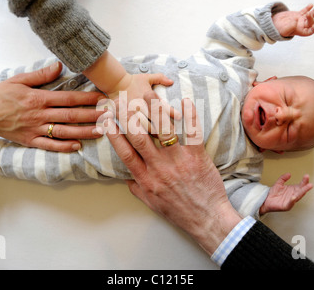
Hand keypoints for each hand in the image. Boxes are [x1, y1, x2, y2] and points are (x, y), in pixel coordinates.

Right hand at [0, 61, 104, 151]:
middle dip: (92, 115)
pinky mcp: (31, 141)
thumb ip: (40, 75)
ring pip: (65, 131)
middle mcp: (40, 115)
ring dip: (84, 132)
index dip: (87, 98)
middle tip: (109, 115)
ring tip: (101, 131)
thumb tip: (59, 66)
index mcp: (38, 99)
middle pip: (71, 115)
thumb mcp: (17, 80)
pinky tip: (78, 146)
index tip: (102, 98)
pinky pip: (50, 145)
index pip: (68, 98)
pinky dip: (64, 147)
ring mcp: (36, 130)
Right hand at [105, 94, 241, 254]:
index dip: (113, 134)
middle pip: (139, 136)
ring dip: (155, 110)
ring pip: (163, 130)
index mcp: (146, 178)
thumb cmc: (180, 211)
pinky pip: (192, 132)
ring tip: (147, 94)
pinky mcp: (197, 157)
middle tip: (121, 99)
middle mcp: (159, 168)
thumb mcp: (152, 203)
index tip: (106, 119)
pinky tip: (185, 101)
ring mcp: (178, 161)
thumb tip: (127, 178)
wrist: (207, 219)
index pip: (125, 152)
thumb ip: (137, 188)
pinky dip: (189, 115)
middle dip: (128, 116)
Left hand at [259, 173, 312, 214]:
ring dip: (302, 193)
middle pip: (301, 191)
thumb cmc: (273, 194)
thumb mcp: (278, 183)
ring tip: (306, 188)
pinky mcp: (285, 206)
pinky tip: (294, 197)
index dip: (304, 181)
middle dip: (305, 187)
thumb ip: (283, 178)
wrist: (266, 200)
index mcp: (293, 190)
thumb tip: (289, 174)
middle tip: (310, 183)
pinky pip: (290, 204)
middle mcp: (293, 196)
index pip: (300, 185)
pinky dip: (292, 201)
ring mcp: (290, 202)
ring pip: (297, 197)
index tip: (306, 176)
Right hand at [272, 4, 313, 36]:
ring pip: (309, 15)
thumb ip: (289, 27)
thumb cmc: (278, 29)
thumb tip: (296, 22)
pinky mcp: (298, 14)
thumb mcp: (283, 30)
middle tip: (308, 14)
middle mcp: (301, 25)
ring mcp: (300, 19)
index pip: (309, 32)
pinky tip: (311, 4)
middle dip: (311, 18)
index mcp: (299, 31)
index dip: (313, 29)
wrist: (274, 23)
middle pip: (310, 22)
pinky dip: (308, 8)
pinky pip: (304, 11)